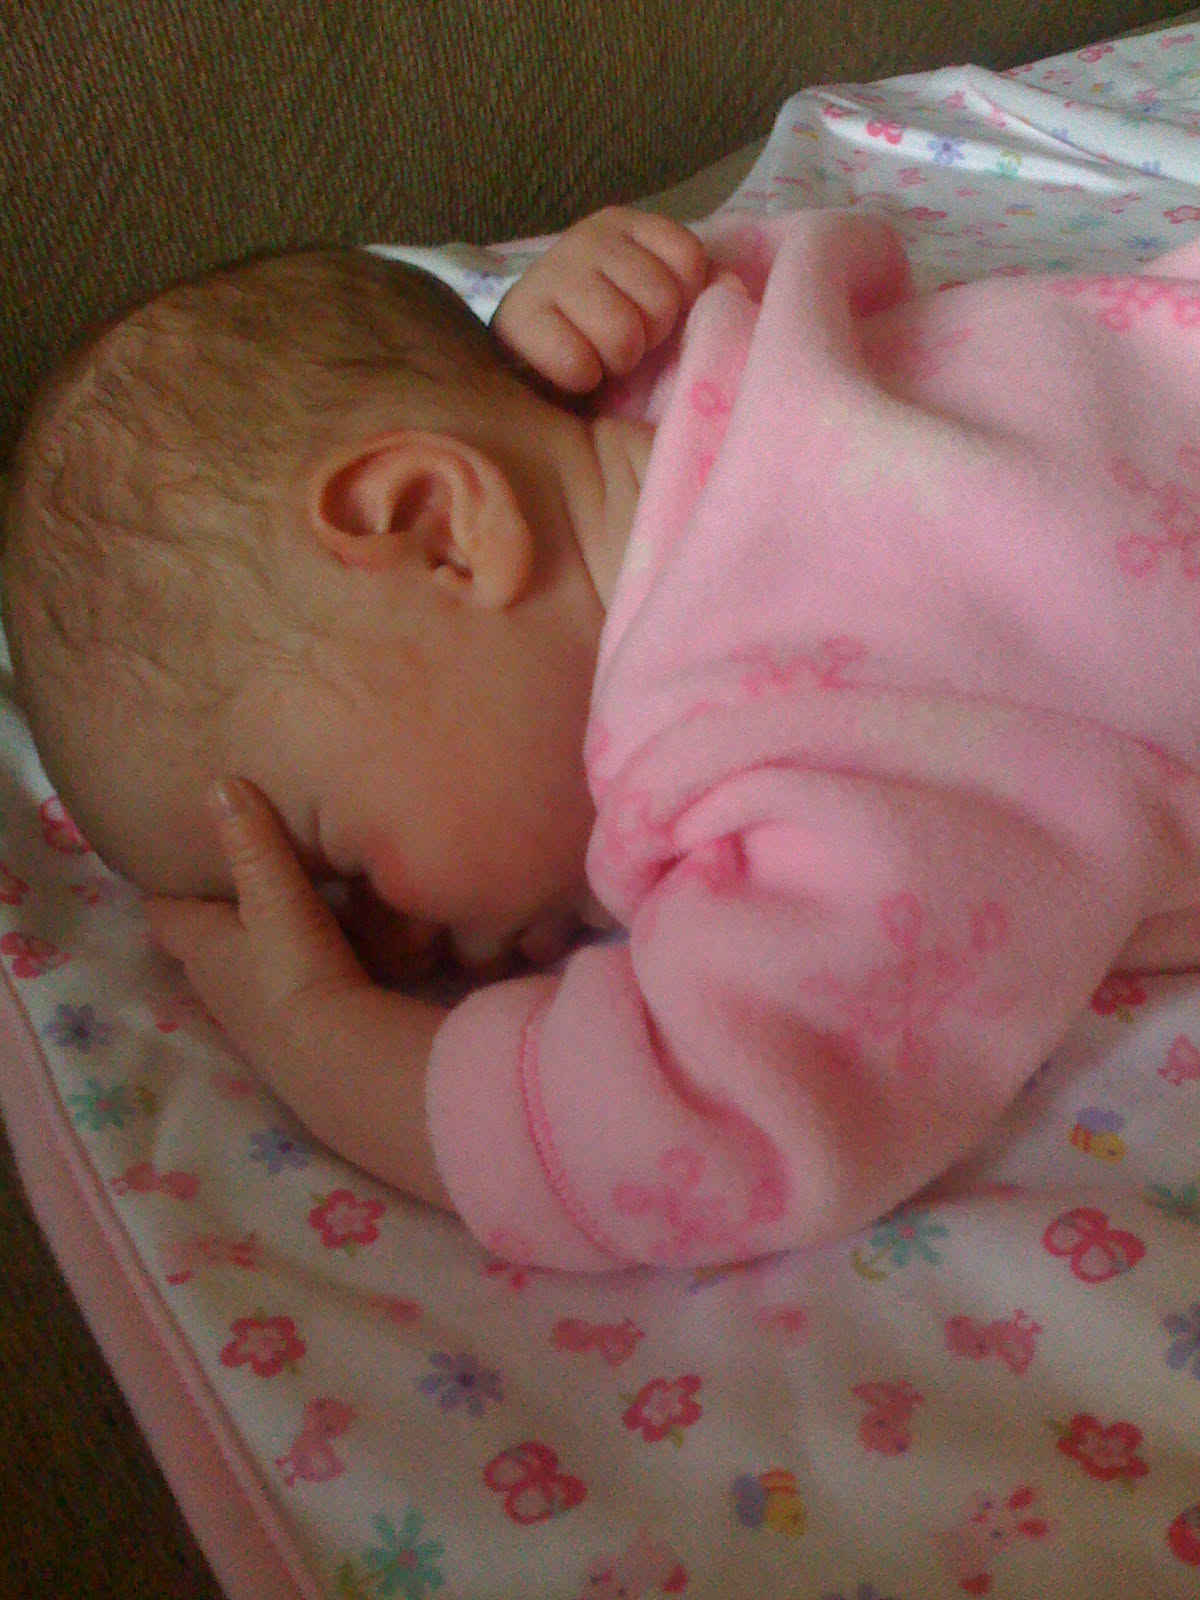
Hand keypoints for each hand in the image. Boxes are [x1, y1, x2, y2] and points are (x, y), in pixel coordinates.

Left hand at [144, 779, 452, 1209]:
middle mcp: (221, 988)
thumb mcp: (276, 899)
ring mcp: (259, 1020)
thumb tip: (219, 784)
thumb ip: (253, 843)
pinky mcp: (299, 1041)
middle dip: (216, 913)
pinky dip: (300, 972)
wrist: (344, 1065)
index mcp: (205, 949)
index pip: (166, 913)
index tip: (170, 859)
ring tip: (289, 910)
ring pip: (250, 971)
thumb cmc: (297, 974)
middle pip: (205, 944)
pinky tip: (332, 956)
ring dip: (261, 946)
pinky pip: (291, 992)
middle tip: (239, 876)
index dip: (165, 888)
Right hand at [493, 206, 707, 392]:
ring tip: (599, 354)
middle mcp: (586, 238)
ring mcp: (550, 274)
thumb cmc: (599, 324)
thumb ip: (699, 288)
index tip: (655, 315)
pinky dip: (582, 377)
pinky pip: (578, 363)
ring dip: (617, 360)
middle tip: (624, 341)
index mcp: (625, 225)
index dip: (682, 300)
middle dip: (649, 335)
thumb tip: (733, 289)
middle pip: (660, 299)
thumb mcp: (652, 298)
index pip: (688, 258)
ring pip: (622, 335)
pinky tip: (573, 370)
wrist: (525, 351)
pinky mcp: (520, 319)